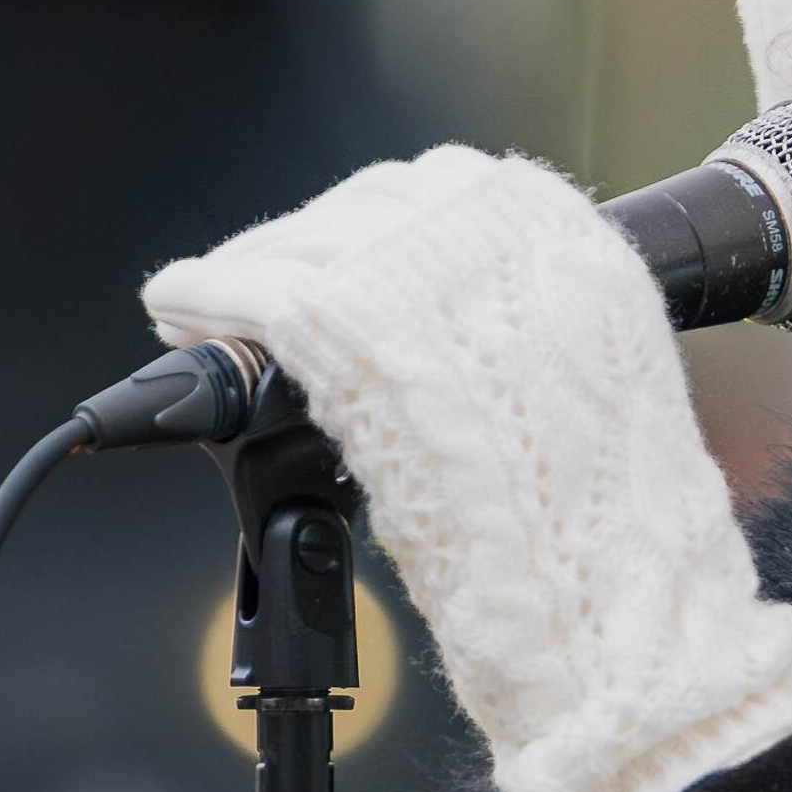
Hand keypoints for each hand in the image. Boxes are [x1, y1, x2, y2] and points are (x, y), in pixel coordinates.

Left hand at [145, 149, 791, 791]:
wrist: (614, 604)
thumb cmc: (614, 539)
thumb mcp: (599, 398)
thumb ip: (536, 340)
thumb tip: (460, 335)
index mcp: (585, 252)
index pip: (459, 187)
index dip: (384, 221)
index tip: (346, 245)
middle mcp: (514, 240)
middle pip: (378, 203)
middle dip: (317, 241)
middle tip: (263, 283)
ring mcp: (434, 276)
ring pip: (308, 240)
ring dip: (252, 268)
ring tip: (205, 306)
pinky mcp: (360, 324)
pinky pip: (258, 287)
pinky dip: (206, 296)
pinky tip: (177, 314)